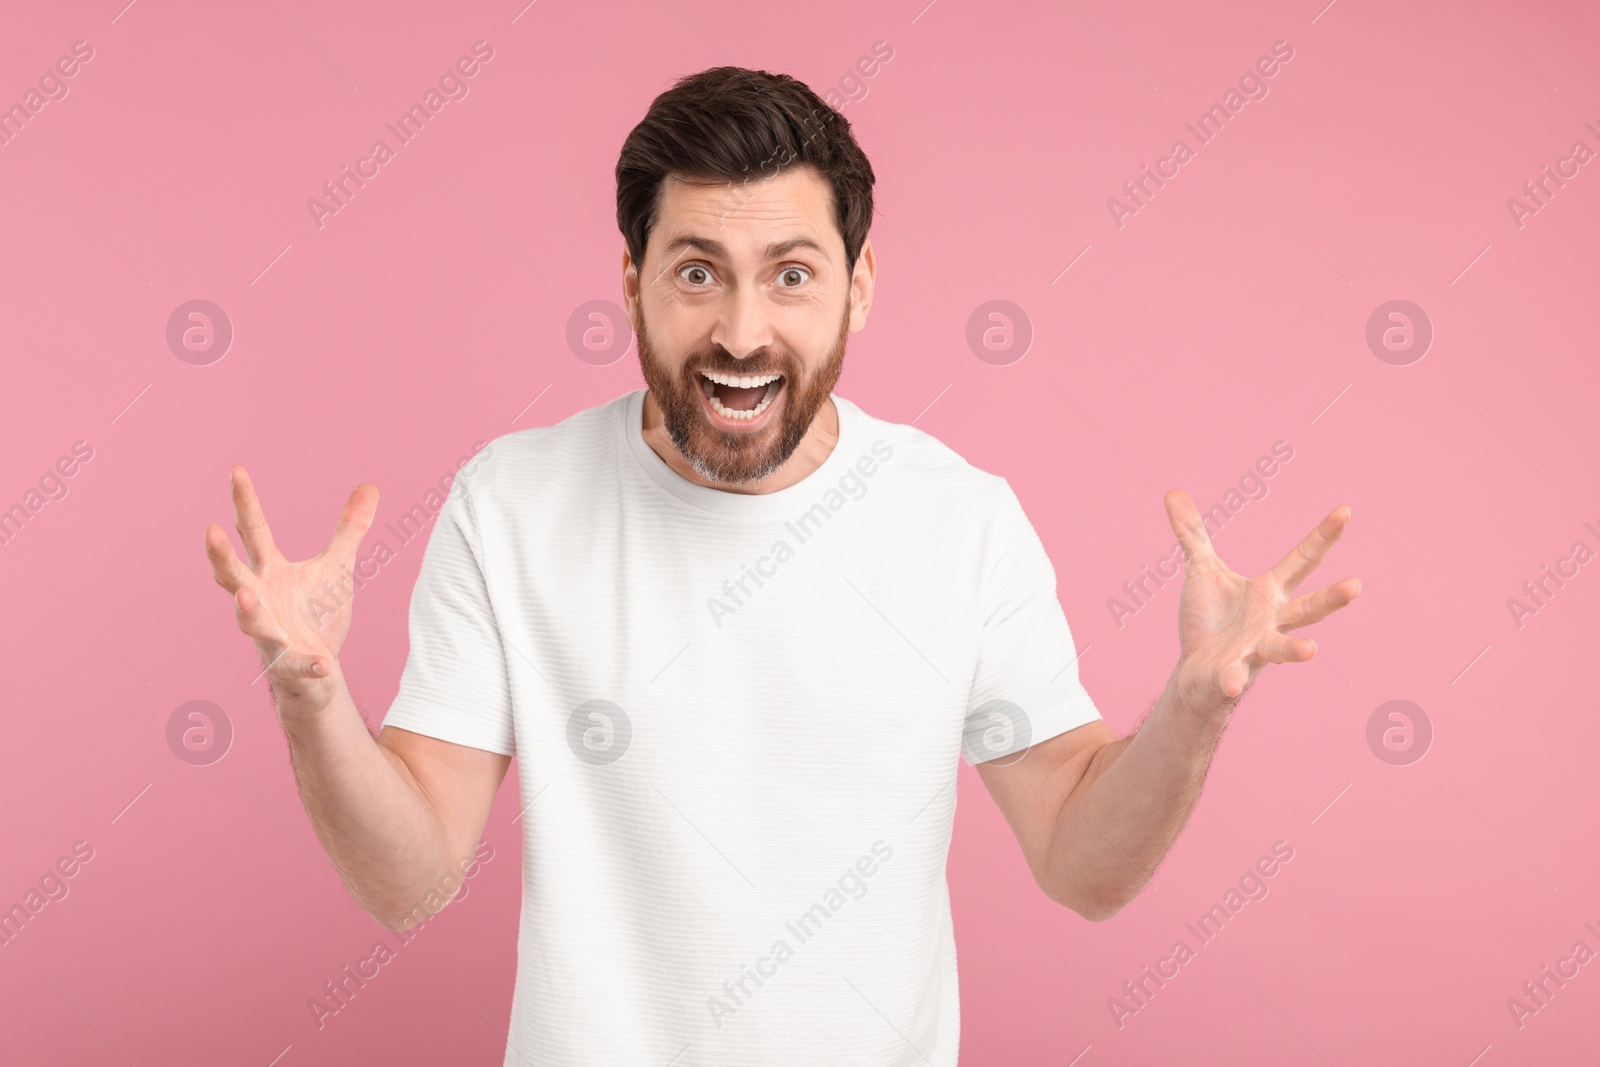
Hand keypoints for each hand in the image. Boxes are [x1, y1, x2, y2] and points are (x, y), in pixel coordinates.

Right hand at [204, 465, 378, 715]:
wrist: (318, 673)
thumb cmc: (317, 615)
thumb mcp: (337, 566)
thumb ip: (350, 529)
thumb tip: (370, 486)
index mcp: (271, 572)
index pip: (253, 531)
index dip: (245, 502)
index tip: (237, 470)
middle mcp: (261, 600)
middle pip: (233, 575)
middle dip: (221, 555)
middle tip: (209, 531)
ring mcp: (271, 634)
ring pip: (251, 623)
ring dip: (247, 611)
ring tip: (244, 596)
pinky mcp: (291, 665)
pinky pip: (297, 665)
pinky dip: (308, 665)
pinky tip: (323, 664)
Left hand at [1162, 489, 1360, 720]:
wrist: (1195, 672)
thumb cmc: (1209, 619)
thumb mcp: (1200, 570)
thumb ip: (1192, 534)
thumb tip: (1173, 492)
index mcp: (1269, 592)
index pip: (1303, 559)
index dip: (1324, 535)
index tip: (1346, 510)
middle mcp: (1272, 621)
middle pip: (1309, 608)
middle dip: (1332, 598)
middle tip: (1356, 586)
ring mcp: (1255, 650)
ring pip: (1281, 649)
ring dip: (1295, 651)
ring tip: (1311, 651)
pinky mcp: (1231, 673)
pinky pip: (1233, 676)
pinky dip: (1232, 679)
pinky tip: (1232, 682)